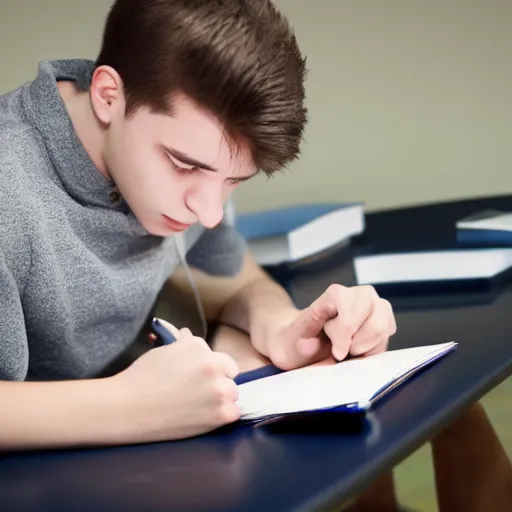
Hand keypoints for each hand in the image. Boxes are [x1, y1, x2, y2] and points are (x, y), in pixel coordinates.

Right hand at [114, 322, 240, 442]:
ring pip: (232, 394)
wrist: (128, 408)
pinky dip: (224, 414)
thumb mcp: (167, 350)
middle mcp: (215, 368)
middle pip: (229, 376)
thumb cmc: (143, 376)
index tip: (202, 378)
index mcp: (203, 350)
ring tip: (200, 405)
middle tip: (198, 391)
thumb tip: (189, 337)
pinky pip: (234, 412)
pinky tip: (207, 416)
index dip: (214, 369)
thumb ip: (187, 344)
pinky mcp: (220, 415)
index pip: (222, 360)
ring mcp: (220, 392)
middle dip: (218, 382)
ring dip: (221, 398)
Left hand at [266, 284, 396, 370]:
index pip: (352, 313)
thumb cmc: (296, 339)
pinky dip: (373, 350)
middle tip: (340, 350)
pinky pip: (387, 339)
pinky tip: (357, 351)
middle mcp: (359, 295)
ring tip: (347, 350)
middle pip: (376, 318)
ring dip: (367, 347)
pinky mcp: (383, 322)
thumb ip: (308, 327)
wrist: (300, 345)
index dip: (346, 335)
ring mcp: (374, 307)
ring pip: (384, 328)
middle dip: (359, 341)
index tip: (336, 351)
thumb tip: (324, 327)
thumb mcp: (294, 334)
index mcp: (335, 294)